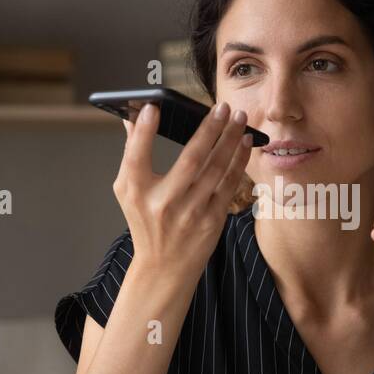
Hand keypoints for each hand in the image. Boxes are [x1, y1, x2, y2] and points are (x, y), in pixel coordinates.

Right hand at [113, 101, 252, 279]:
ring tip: (239, 118)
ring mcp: (190, 213)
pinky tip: (245, 143)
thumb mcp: (129, 190)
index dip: (144, 132)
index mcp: (136, 192)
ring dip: (230, 140)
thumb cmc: (146, 221)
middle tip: (222, 106)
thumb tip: (133, 116)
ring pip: (216, 169)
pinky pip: (229, 184)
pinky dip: (239, 161)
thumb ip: (132, 152)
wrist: (164, 267)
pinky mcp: (212, 220)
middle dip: (209, 129)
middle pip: (191, 159)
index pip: (137, 157)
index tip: (154, 106)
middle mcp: (163, 202)